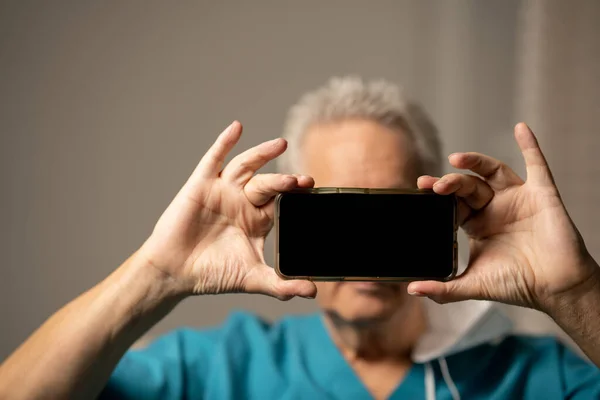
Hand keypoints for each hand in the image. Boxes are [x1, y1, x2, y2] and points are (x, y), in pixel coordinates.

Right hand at [138, 121, 316, 299]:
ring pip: (247, 166)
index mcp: (259, 219)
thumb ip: (282, 285)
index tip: (315, 194)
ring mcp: (224, 190)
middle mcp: (244, 200)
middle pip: (269, 184)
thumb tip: (313, 293)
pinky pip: (215, 158)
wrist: (175, 272)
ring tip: (280, 144)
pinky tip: (237, 128)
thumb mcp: (252, 278)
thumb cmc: (213, 274)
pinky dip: (225, 142)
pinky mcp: (202, 184)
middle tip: (304, 181)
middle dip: (286, 182)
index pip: (284, 202)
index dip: (298, 197)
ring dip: (263, 153)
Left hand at [409, 123, 598, 310]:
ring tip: (455, 159)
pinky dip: (530, 145)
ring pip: (492, 171)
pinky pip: (537, 164)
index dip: (437, 196)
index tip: (420, 189)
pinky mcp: (541, 194)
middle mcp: (494, 208)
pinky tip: (520, 129)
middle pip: (467, 186)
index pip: (452, 203)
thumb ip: (444, 289)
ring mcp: (517, 199)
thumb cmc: (518, 285)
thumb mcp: (474, 285)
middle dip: (449, 183)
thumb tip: (412, 289)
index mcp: (477, 225)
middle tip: (432, 185)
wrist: (556, 289)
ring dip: (474, 162)